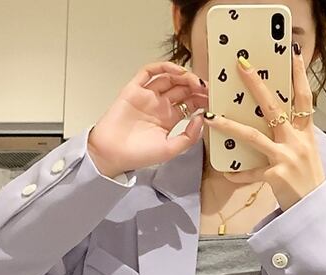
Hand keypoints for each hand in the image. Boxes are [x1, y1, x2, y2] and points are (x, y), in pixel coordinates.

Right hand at [88, 61, 208, 177]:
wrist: (113, 153)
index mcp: (170, 120)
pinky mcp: (134, 89)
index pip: (190, 104)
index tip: (212, 99)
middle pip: (181, 89)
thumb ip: (188, 136)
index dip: (202, 99)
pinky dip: (162, 67)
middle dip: (195, 87)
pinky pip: (148, 72)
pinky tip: (176, 71)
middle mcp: (160, 106)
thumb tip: (201, 118)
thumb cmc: (139, 155)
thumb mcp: (171, 150)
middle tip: (207, 88)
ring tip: (194, 81)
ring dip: (183, 76)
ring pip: (168, 78)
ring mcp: (147, 96)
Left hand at [202, 47, 325, 210]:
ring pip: (254, 136)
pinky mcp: (277, 176)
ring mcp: (286, 158)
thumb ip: (293, 135)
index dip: (299, 76)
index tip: (293, 55)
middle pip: (274, 108)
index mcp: (305, 133)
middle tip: (241, 67)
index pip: (304, 98)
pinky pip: (251, 173)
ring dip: (230, 126)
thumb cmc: (308, 179)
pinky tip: (227, 172)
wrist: (315, 207)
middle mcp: (296, 141)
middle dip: (257, 85)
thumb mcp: (306, 151)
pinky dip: (239, 174)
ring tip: (211, 118)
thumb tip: (275, 120)